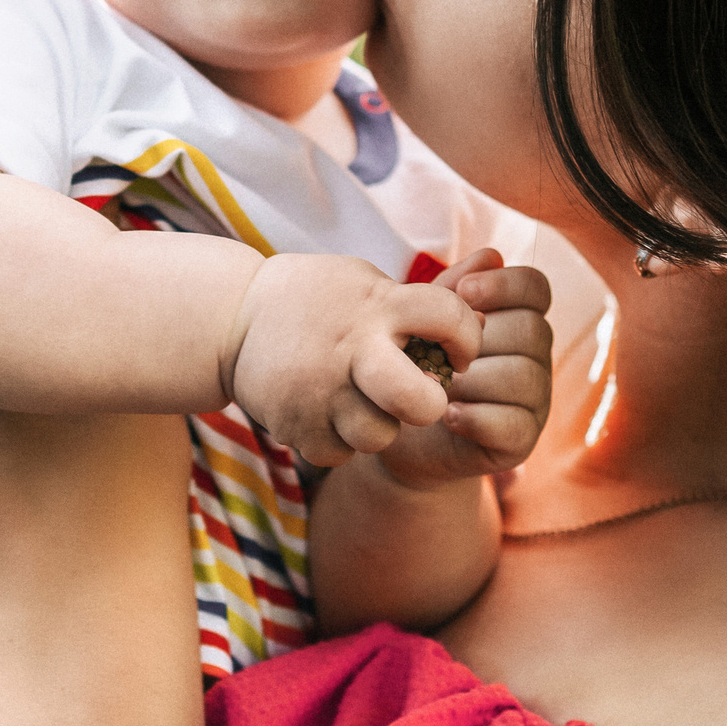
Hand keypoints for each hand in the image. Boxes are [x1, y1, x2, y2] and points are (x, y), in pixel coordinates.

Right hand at [222, 253, 481, 466]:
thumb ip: (428, 292)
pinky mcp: (297, 426)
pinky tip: (329, 410)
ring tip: (361, 397)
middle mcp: (352, 351)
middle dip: (430, 404)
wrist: (230, 318)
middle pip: (420, 402)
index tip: (459, 345)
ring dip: (380, 423)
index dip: (468, 335)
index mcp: (376, 307)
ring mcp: (321, 393)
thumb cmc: (316, 299)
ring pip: (380, 436)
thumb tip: (495, 272)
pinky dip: (340, 439)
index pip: (450, 319)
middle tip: (420, 394)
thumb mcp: (367, 281)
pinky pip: (341, 453)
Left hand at [373, 250, 553, 490]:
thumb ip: (452, 291)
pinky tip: (447, 414)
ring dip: (474, 380)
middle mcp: (535, 357)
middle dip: (480, 339)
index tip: (463, 292)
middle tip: (437, 352)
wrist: (397, 434)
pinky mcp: (521, 441)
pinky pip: (515, 423)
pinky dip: (477, 417)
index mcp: (517, 320)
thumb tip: (491, 255)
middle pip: (532, 330)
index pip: (537, 288)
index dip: (506, 285)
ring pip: (525, 376)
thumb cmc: (413, 369)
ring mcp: (534, 401)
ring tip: (436, 386)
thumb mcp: (423, 325)